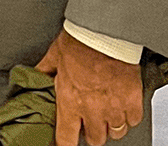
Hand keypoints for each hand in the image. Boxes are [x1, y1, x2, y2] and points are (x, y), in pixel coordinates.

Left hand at [36, 30, 143, 144]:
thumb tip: (35, 75)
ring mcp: (114, 107)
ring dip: (111, 126)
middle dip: (92, 133)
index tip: (65, 145)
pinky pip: (133, 121)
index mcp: (69, 101)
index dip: (65, 145)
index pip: (65, 138)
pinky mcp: (132, 101)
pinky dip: (129, 116)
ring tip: (107, 115)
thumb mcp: (54, 56)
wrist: (105, 33)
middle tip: (90, 121)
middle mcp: (92, 109)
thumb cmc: (80, 42)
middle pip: (95, 139)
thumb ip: (45, 71)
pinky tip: (123, 107)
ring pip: (115, 133)